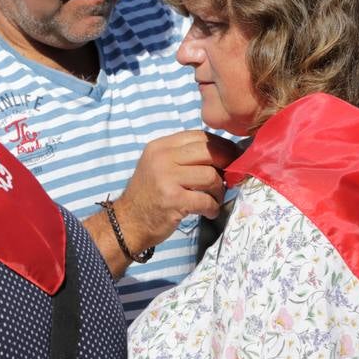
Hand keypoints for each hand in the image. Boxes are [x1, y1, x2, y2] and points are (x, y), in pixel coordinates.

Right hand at [115, 130, 242, 250]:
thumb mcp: (160, 166)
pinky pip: (205, 200)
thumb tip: (223, 153)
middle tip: (228, 178)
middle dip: (225, 164)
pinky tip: (209, 212)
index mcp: (160, 146)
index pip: (199, 136)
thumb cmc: (149, 194)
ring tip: (215, 199)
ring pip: (210, 176)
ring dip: (219, 190)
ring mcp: (166, 178)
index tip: (230, 157)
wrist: (128, 222)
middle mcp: (162, 158)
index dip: (220, 145)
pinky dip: (213, 207)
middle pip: (208, 151)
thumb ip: (184, 156)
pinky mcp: (173, 200)